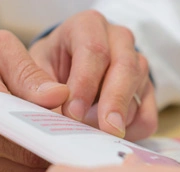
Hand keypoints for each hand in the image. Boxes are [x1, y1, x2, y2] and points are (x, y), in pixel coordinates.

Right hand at [0, 27, 67, 171]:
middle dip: (55, 147)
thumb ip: (28, 71)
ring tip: (69, 145)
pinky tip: (48, 152)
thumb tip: (59, 96)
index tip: (77, 127)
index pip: (19, 121)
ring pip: (20, 171)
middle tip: (81, 139)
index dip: (52, 128)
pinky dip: (32, 169)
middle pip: (22, 152)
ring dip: (47, 162)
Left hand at [29, 10, 157, 140]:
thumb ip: (34, 83)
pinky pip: (147, 116)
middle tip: (103, 130)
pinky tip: (108, 137)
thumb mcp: (31, 69)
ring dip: (119, 118)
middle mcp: (118, 40)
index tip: (73, 113)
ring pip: (139, 90)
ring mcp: (137, 64)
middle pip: (126, 66)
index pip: (94, 49)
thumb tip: (56, 103)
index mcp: (87, 26)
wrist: (63, 77)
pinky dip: (131, 131)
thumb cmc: (46, 70)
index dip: (85, 83)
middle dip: (114, 102)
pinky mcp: (146, 93)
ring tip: (95, 135)